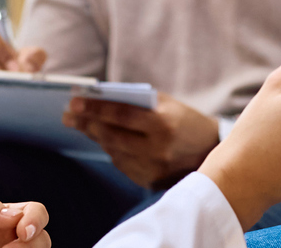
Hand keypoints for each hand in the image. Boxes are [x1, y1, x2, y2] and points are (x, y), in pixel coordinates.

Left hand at [63, 95, 219, 189]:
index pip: (121, 115)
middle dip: (87, 124)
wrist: (211, 151)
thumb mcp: (167, 104)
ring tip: (82, 125)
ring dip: (96, 137)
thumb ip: (137, 102)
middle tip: (69, 115)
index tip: (73, 102)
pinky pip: (122, 165)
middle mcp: (158, 149)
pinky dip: (111, 151)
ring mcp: (153, 168)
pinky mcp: (150, 181)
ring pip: (113, 152)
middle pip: (112, 136)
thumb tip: (99, 98)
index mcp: (163, 124)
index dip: (95, 109)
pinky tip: (104, 140)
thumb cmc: (185, 120)